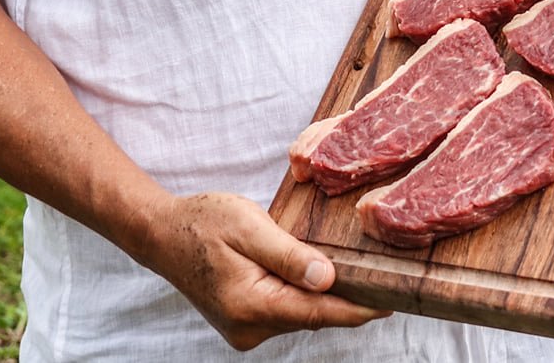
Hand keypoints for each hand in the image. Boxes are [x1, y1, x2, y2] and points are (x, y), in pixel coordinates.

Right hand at [141, 191, 389, 350]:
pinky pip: (285, 313)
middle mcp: (250, 328)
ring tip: (351, 272)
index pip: (319, 313)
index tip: (391, 302)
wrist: (162, 234)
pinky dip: (301, 297)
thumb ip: (289, 254)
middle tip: (380, 277)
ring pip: (300, 316)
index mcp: (252, 305)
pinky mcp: (244, 324)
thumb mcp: (248, 226)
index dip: (359, 308)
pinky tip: (312, 275)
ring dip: (322, 296)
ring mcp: (245, 331)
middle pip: (313, 317)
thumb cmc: (202, 222)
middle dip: (345, 298)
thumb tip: (327, 279)